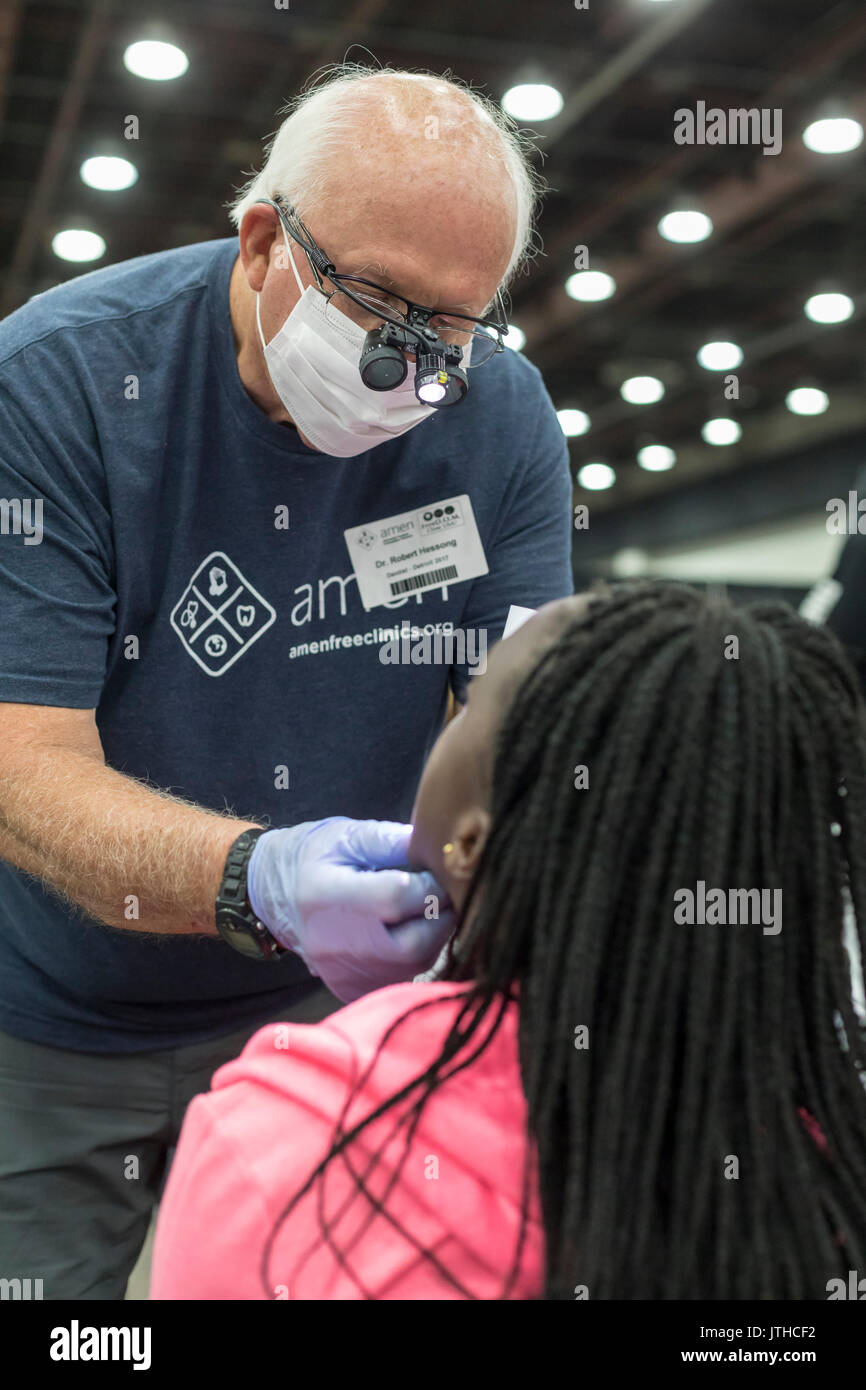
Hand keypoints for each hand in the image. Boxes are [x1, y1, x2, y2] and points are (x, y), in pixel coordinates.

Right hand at [246, 817, 455, 1002]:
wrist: (273, 895)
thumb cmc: (312, 858)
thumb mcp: (344, 836)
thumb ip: (389, 839)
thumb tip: (434, 847)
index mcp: (326, 895)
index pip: (396, 898)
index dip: (430, 884)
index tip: (439, 870)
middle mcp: (331, 943)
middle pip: (412, 943)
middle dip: (441, 915)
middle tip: (444, 891)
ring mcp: (341, 972)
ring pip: (414, 964)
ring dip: (435, 935)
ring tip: (428, 908)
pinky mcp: (350, 988)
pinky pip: (401, 978)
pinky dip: (418, 954)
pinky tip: (411, 930)